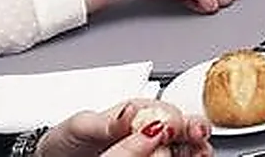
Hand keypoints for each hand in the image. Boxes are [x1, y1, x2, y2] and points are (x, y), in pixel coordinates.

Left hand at [35, 101, 211, 156]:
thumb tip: (132, 112)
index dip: (172, 119)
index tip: (168, 130)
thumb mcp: (82, 127)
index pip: (164, 111)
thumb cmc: (66, 141)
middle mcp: (149, 127)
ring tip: (197, 152)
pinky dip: (188, 156)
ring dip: (196, 146)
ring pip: (186, 144)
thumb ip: (109, 121)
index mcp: (136, 111)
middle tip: (195, 137)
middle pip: (183, 125)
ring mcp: (153, 146)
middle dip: (193, 130)